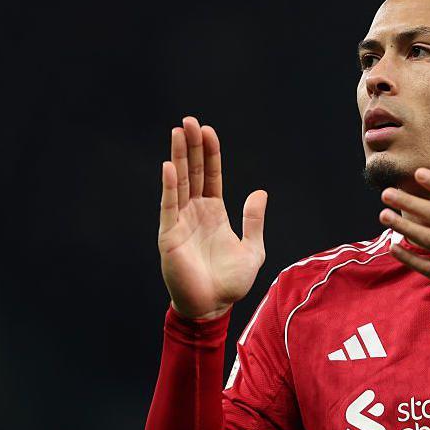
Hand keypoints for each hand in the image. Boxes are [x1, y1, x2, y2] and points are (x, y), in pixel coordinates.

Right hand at [157, 116, 267, 318]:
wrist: (213, 308)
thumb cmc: (230, 283)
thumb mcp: (252, 248)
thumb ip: (254, 220)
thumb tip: (260, 192)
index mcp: (215, 213)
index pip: (211, 176)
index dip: (210, 154)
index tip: (209, 131)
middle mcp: (195, 213)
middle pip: (193, 172)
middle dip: (192, 146)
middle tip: (190, 121)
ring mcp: (181, 222)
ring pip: (179, 183)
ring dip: (178, 157)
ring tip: (178, 131)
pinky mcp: (169, 235)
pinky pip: (169, 206)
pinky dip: (169, 186)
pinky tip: (169, 167)